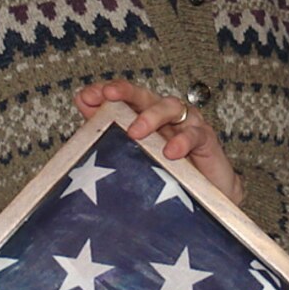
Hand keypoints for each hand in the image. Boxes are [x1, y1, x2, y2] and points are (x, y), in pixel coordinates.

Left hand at [75, 81, 242, 204]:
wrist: (206, 197)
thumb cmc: (169, 174)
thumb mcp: (134, 155)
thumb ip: (109, 129)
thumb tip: (82, 101)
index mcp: (144, 116)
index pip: (124, 97)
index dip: (107, 92)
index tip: (88, 96)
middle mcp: (164, 115)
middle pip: (144, 95)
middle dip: (125, 92)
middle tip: (109, 96)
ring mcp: (186, 124)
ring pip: (170, 107)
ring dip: (151, 116)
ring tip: (135, 132)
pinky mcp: (205, 139)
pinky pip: (195, 134)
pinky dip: (182, 141)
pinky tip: (171, 152)